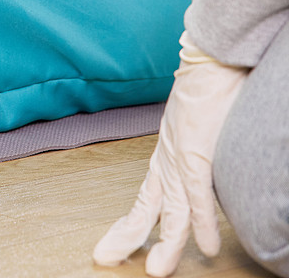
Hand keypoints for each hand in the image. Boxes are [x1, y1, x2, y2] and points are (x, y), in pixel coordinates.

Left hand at [93, 32, 248, 275]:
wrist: (208, 59)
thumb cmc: (204, 89)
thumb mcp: (193, 127)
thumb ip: (194, 151)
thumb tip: (203, 165)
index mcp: (165, 156)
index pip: (144, 199)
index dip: (131, 225)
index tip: (118, 244)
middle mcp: (167, 160)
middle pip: (146, 209)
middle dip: (127, 238)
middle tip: (106, 259)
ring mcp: (182, 158)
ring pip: (172, 212)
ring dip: (167, 245)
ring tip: (157, 272)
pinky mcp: (197, 153)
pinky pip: (198, 195)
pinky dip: (202, 222)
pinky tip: (206, 247)